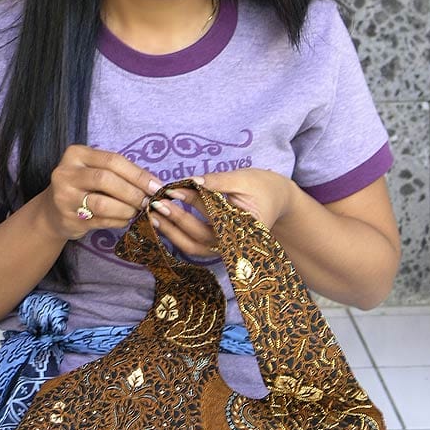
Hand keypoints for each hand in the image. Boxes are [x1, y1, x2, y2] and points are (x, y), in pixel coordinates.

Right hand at [45, 145, 162, 240]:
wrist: (52, 211)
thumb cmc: (82, 186)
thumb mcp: (95, 170)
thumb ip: (120, 173)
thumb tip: (155, 185)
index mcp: (76, 154)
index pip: (113, 160)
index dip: (138, 174)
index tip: (157, 186)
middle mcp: (66, 173)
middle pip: (106, 180)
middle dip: (133, 193)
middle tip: (149, 202)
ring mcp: (64, 197)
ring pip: (103, 203)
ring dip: (127, 209)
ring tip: (137, 211)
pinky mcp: (67, 218)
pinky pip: (101, 220)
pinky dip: (119, 221)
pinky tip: (125, 220)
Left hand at [149, 169, 292, 257]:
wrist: (277, 201)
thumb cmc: (262, 187)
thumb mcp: (243, 179)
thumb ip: (218, 181)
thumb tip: (191, 181)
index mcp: (246, 227)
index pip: (214, 215)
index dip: (191, 202)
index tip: (172, 189)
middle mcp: (234, 244)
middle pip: (200, 236)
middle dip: (176, 219)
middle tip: (156, 202)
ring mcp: (224, 250)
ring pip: (193, 247)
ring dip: (171, 232)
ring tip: (153, 214)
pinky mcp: (216, 249)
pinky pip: (193, 247)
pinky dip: (177, 236)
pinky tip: (161, 222)